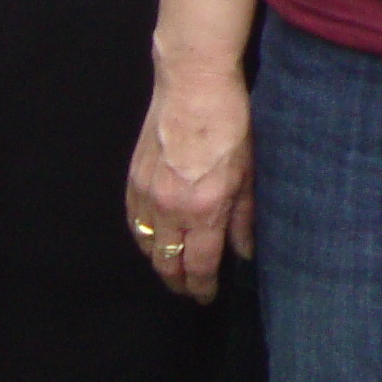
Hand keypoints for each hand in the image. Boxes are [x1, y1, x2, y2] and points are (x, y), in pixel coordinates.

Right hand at [127, 65, 254, 303]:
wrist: (193, 84)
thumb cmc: (231, 124)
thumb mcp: (249, 173)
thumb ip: (243, 218)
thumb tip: (243, 252)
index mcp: (204, 210)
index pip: (199, 266)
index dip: (202, 287)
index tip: (207, 296)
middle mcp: (170, 209)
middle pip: (167, 263)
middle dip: (178, 282)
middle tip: (190, 290)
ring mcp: (147, 194)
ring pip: (146, 246)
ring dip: (159, 262)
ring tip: (173, 270)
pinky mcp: (134, 179)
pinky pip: (133, 221)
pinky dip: (142, 237)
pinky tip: (153, 239)